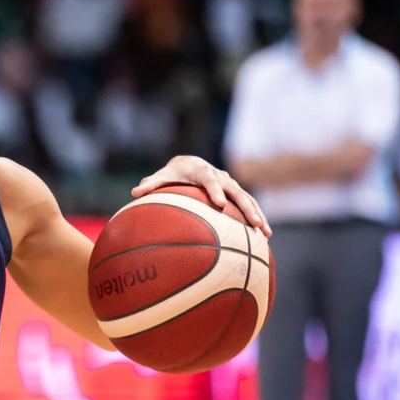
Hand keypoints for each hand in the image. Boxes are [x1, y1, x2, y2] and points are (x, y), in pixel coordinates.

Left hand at [135, 155, 271, 236]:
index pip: (210, 180)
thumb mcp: (161, 177)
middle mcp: (221, 177)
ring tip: (266, 232)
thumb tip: (134, 192)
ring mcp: (231, 185)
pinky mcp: (236, 193)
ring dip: (258, 214)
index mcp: (203, 171)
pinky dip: (258, 217)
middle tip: (254, 223)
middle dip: (246, 207)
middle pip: (236, 191)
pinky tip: (264, 235)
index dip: (216, 190)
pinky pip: (249, 205)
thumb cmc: (173, 174)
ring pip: (248, 199)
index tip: (219, 204)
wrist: (189, 165)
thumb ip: (150, 184)